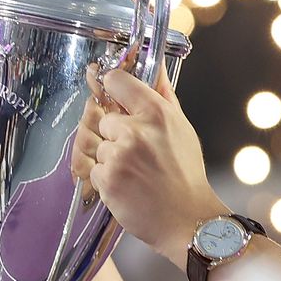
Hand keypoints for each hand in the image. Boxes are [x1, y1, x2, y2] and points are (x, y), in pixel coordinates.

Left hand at [89, 66, 226, 264]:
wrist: (187, 219)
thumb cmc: (186, 174)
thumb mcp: (181, 127)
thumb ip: (163, 92)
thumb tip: (156, 61)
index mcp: (157, 113)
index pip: (116, 80)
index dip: (113, 88)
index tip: (115, 98)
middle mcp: (136, 130)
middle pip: (103, 118)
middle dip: (115, 135)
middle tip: (137, 153)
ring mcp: (119, 155)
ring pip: (97, 146)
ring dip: (110, 159)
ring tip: (135, 172)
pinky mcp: (107, 179)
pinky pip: (93, 169)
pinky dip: (107, 179)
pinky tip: (128, 186)